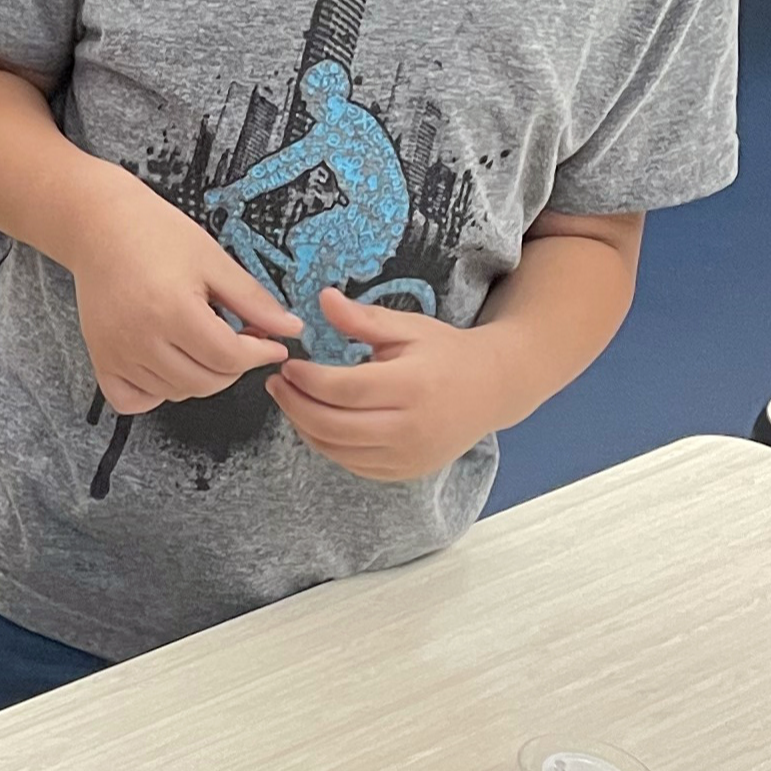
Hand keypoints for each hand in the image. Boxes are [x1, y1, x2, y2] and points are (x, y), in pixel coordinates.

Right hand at [65, 175, 302, 417]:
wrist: (99, 226)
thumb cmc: (156, 234)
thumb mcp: (213, 260)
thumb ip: (252, 300)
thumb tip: (291, 330)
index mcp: (172, 310)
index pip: (228, 357)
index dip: (260, 354)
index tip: (274, 346)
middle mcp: (140, 339)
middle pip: (205, 382)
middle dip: (234, 366)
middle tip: (240, 339)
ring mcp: (116, 353)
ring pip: (175, 393)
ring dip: (200, 377)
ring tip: (203, 343)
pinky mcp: (100, 359)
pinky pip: (133, 400)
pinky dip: (156, 392)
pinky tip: (168, 365)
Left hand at [267, 289, 516, 481]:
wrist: (492, 388)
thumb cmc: (445, 352)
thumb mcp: (408, 327)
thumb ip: (363, 318)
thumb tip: (323, 299)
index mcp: (413, 386)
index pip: (343, 390)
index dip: (307, 380)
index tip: (289, 365)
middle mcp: (410, 428)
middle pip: (333, 426)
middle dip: (294, 405)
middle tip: (277, 384)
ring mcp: (408, 456)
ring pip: (337, 450)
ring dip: (304, 426)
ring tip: (291, 400)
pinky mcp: (404, 472)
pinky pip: (351, 464)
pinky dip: (327, 445)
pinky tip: (316, 421)